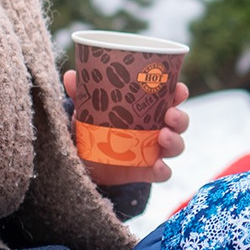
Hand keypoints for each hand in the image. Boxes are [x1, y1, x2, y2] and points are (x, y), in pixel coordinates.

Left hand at [65, 73, 190, 184]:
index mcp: (149, 108)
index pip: (171, 98)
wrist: (87, 161)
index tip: (179, 89)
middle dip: (180, 117)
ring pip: (176, 146)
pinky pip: (163, 173)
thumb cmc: (95, 127)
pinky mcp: (147, 171)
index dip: (179, 93)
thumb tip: (70, 75)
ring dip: (175, 141)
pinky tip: (158, 166)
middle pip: (179, 122)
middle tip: (170, 114)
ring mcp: (154, 151)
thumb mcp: (89, 110)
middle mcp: (157, 128)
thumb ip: (83, 94)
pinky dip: (164, 170)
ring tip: (163, 136)